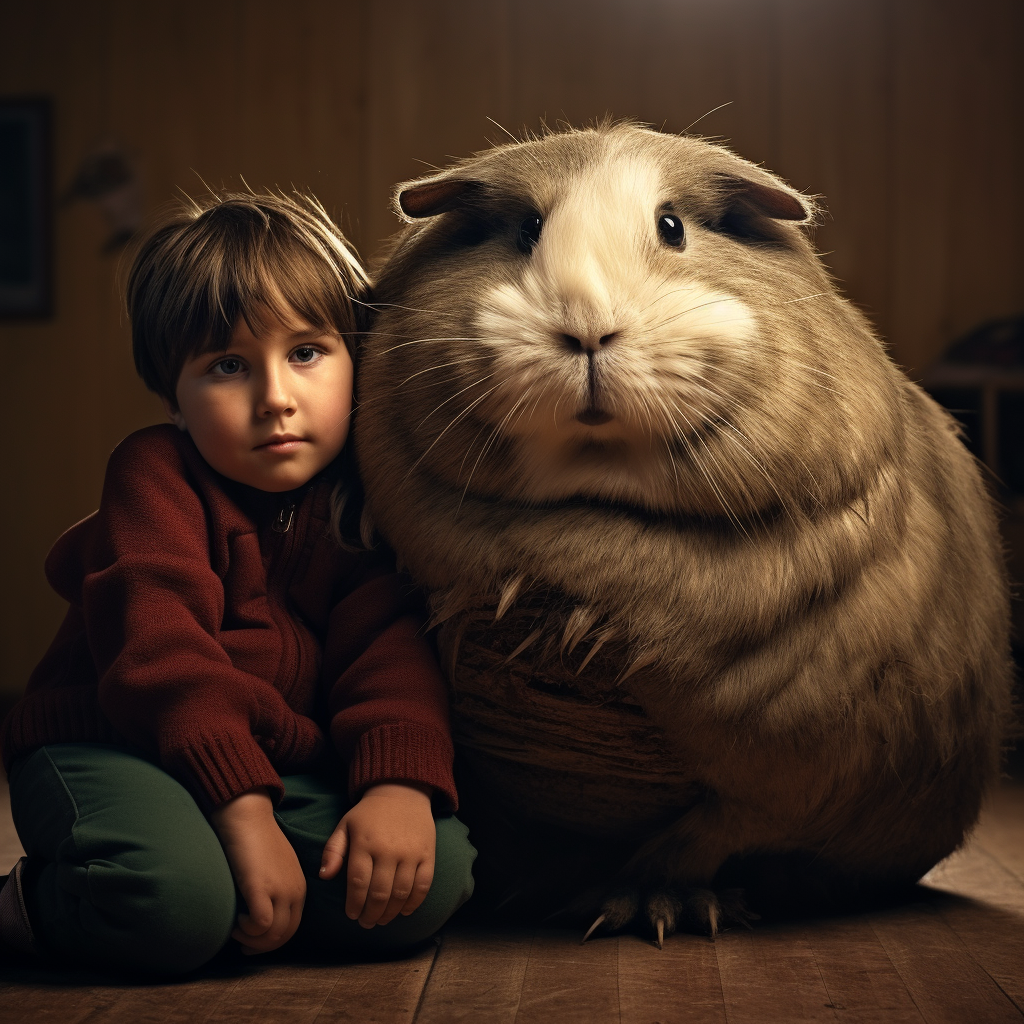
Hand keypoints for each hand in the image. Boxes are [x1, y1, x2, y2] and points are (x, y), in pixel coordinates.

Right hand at [210, 788, 305, 954]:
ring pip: (274, 935)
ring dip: (251, 938)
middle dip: (262, 946)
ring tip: (235, 927)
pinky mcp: (262, 887)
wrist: (247, 817)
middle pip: (285, 935)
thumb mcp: (274, 868)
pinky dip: (247, 929)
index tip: (252, 940)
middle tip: (241, 941)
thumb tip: (260, 915)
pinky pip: (261, 925)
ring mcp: (280, 889)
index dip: (271, 941)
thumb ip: (274, 888)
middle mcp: (294, 890)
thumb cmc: (255, 840)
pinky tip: (236, 918)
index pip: (292, 927)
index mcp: (298, 887)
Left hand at [319, 782, 434, 927]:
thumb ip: (332, 851)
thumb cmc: (369, 813)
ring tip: (382, 920)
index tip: (352, 915)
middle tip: (366, 923)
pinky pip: (423, 885)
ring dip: (390, 913)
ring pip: (401, 893)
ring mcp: (411, 853)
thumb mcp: (345, 825)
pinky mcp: (428, 854)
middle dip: (371, 915)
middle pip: (380, 893)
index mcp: (365, 844)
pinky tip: (404, 911)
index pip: (358, 884)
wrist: (402, 791)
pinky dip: (413, 903)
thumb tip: (324, 876)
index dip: (354, 905)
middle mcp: (389, 850)